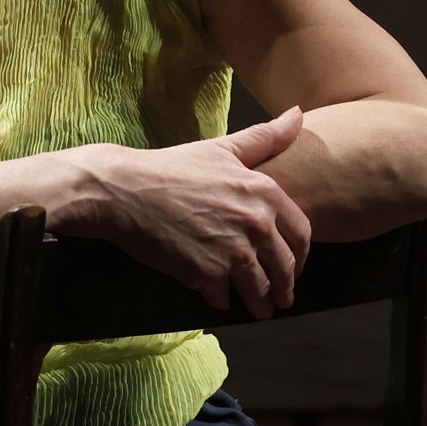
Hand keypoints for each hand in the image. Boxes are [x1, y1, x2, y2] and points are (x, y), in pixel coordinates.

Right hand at [76, 108, 312, 314]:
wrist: (124, 191)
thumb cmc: (171, 168)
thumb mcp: (222, 148)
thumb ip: (265, 137)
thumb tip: (299, 115)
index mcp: (265, 192)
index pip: (301, 234)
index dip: (300, 255)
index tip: (294, 265)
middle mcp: (255, 223)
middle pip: (284, 267)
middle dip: (284, 288)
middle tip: (281, 298)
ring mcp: (233, 250)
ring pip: (259, 290)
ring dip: (261, 305)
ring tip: (259, 310)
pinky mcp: (207, 273)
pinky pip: (224, 298)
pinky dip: (222, 302)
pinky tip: (219, 301)